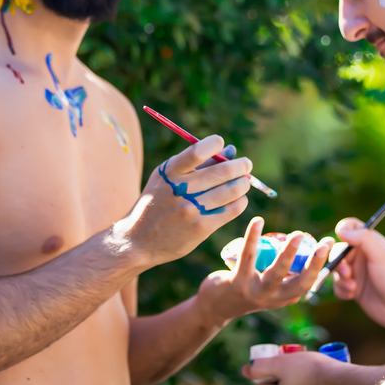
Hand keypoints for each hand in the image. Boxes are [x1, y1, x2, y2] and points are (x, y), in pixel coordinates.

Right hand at [118, 136, 251, 266]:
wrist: (138, 241)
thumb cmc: (157, 204)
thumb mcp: (167, 179)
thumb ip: (197, 164)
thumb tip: (229, 150)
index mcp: (169, 173)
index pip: (197, 151)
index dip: (214, 144)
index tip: (221, 143)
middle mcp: (180, 190)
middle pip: (222, 171)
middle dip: (241, 165)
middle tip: (246, 164)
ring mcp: (192, 210)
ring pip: (231, 190)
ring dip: (243, 183)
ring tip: (244, 182)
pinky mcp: (201, 228)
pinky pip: (232, 210)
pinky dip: (240, 201)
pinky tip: (239, 199)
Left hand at [198, 217, 334, 321]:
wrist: (216, 306)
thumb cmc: (247, 289)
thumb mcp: (269, 286)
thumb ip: (285, 273)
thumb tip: (301, 246)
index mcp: (284, 297)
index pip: (308, 282)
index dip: (321, 263)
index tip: (330, 242)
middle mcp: (273, 298)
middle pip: (298, 283)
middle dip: (313, 263)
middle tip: (324, 243)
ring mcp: (256, 292)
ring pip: (276, 273)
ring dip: (289, 254)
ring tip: (297, 235)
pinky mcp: (237, 283)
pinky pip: (248, 257)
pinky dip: (253, 238)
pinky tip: (259, 221)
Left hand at [242, 351, 350, 384]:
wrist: (343, 381)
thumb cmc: (311, 369)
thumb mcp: (281, 362)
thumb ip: (259, 367)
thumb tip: (245, 370)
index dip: (271, 373)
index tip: (281, 363)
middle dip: (287, 381)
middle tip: (296, 365)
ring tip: (312, 373)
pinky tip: (324, 384)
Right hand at [331, 217, 384, 331]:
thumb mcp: (380, 255)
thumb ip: (362, 239)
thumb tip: (341, 229)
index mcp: (369, 242)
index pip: (350, 227)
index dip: (342, 229)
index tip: (339, 238)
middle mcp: (361, 255)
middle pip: (337, 251)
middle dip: (339, 263)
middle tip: (348, 274)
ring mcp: (357, 272)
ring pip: (336, 270)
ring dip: (341, 279)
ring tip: (353, 288)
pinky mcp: (353, 288)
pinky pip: (337, 286)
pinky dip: (342, 290)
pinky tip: (353, 295)